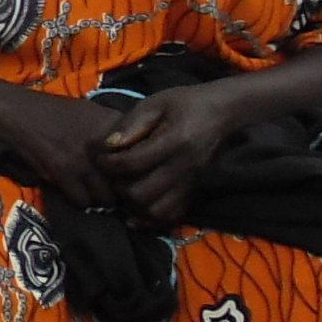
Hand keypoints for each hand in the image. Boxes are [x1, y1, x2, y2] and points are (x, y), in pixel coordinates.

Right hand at [0, 88, 131, 210]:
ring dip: (100, 199)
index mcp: (116, 126)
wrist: (18, 112)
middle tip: (112, 191)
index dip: (138, 172)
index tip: (131, 177)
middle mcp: (105, 145)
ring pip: (107, 198)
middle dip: (120, 191)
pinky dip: (80, 201)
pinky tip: (74, 191)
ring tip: (93, 193)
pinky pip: (83, 201)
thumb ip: (116, 130)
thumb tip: (136, 151)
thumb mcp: (93, 112)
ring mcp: (85, 161)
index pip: (143, 159)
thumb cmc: (56, 112)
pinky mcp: (64, 174)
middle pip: (127, 183)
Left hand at [95, 86, 239, 225]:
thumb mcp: (156, 102)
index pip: (132, 164)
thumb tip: (107, 146)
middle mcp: (184, 167)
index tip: (100, 157)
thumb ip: (131, 123)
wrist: (222, 112)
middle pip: (142, 194)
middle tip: (113, 175)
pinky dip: (150, 219)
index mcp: (175, 142)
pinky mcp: (193, 191)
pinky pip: (172, 217)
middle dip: (119, 186)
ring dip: (133, 204)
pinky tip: (135, 213)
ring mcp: (191, 183)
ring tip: (125, 188)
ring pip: (156, 211)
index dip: (108, 163)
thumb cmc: (184, 103)